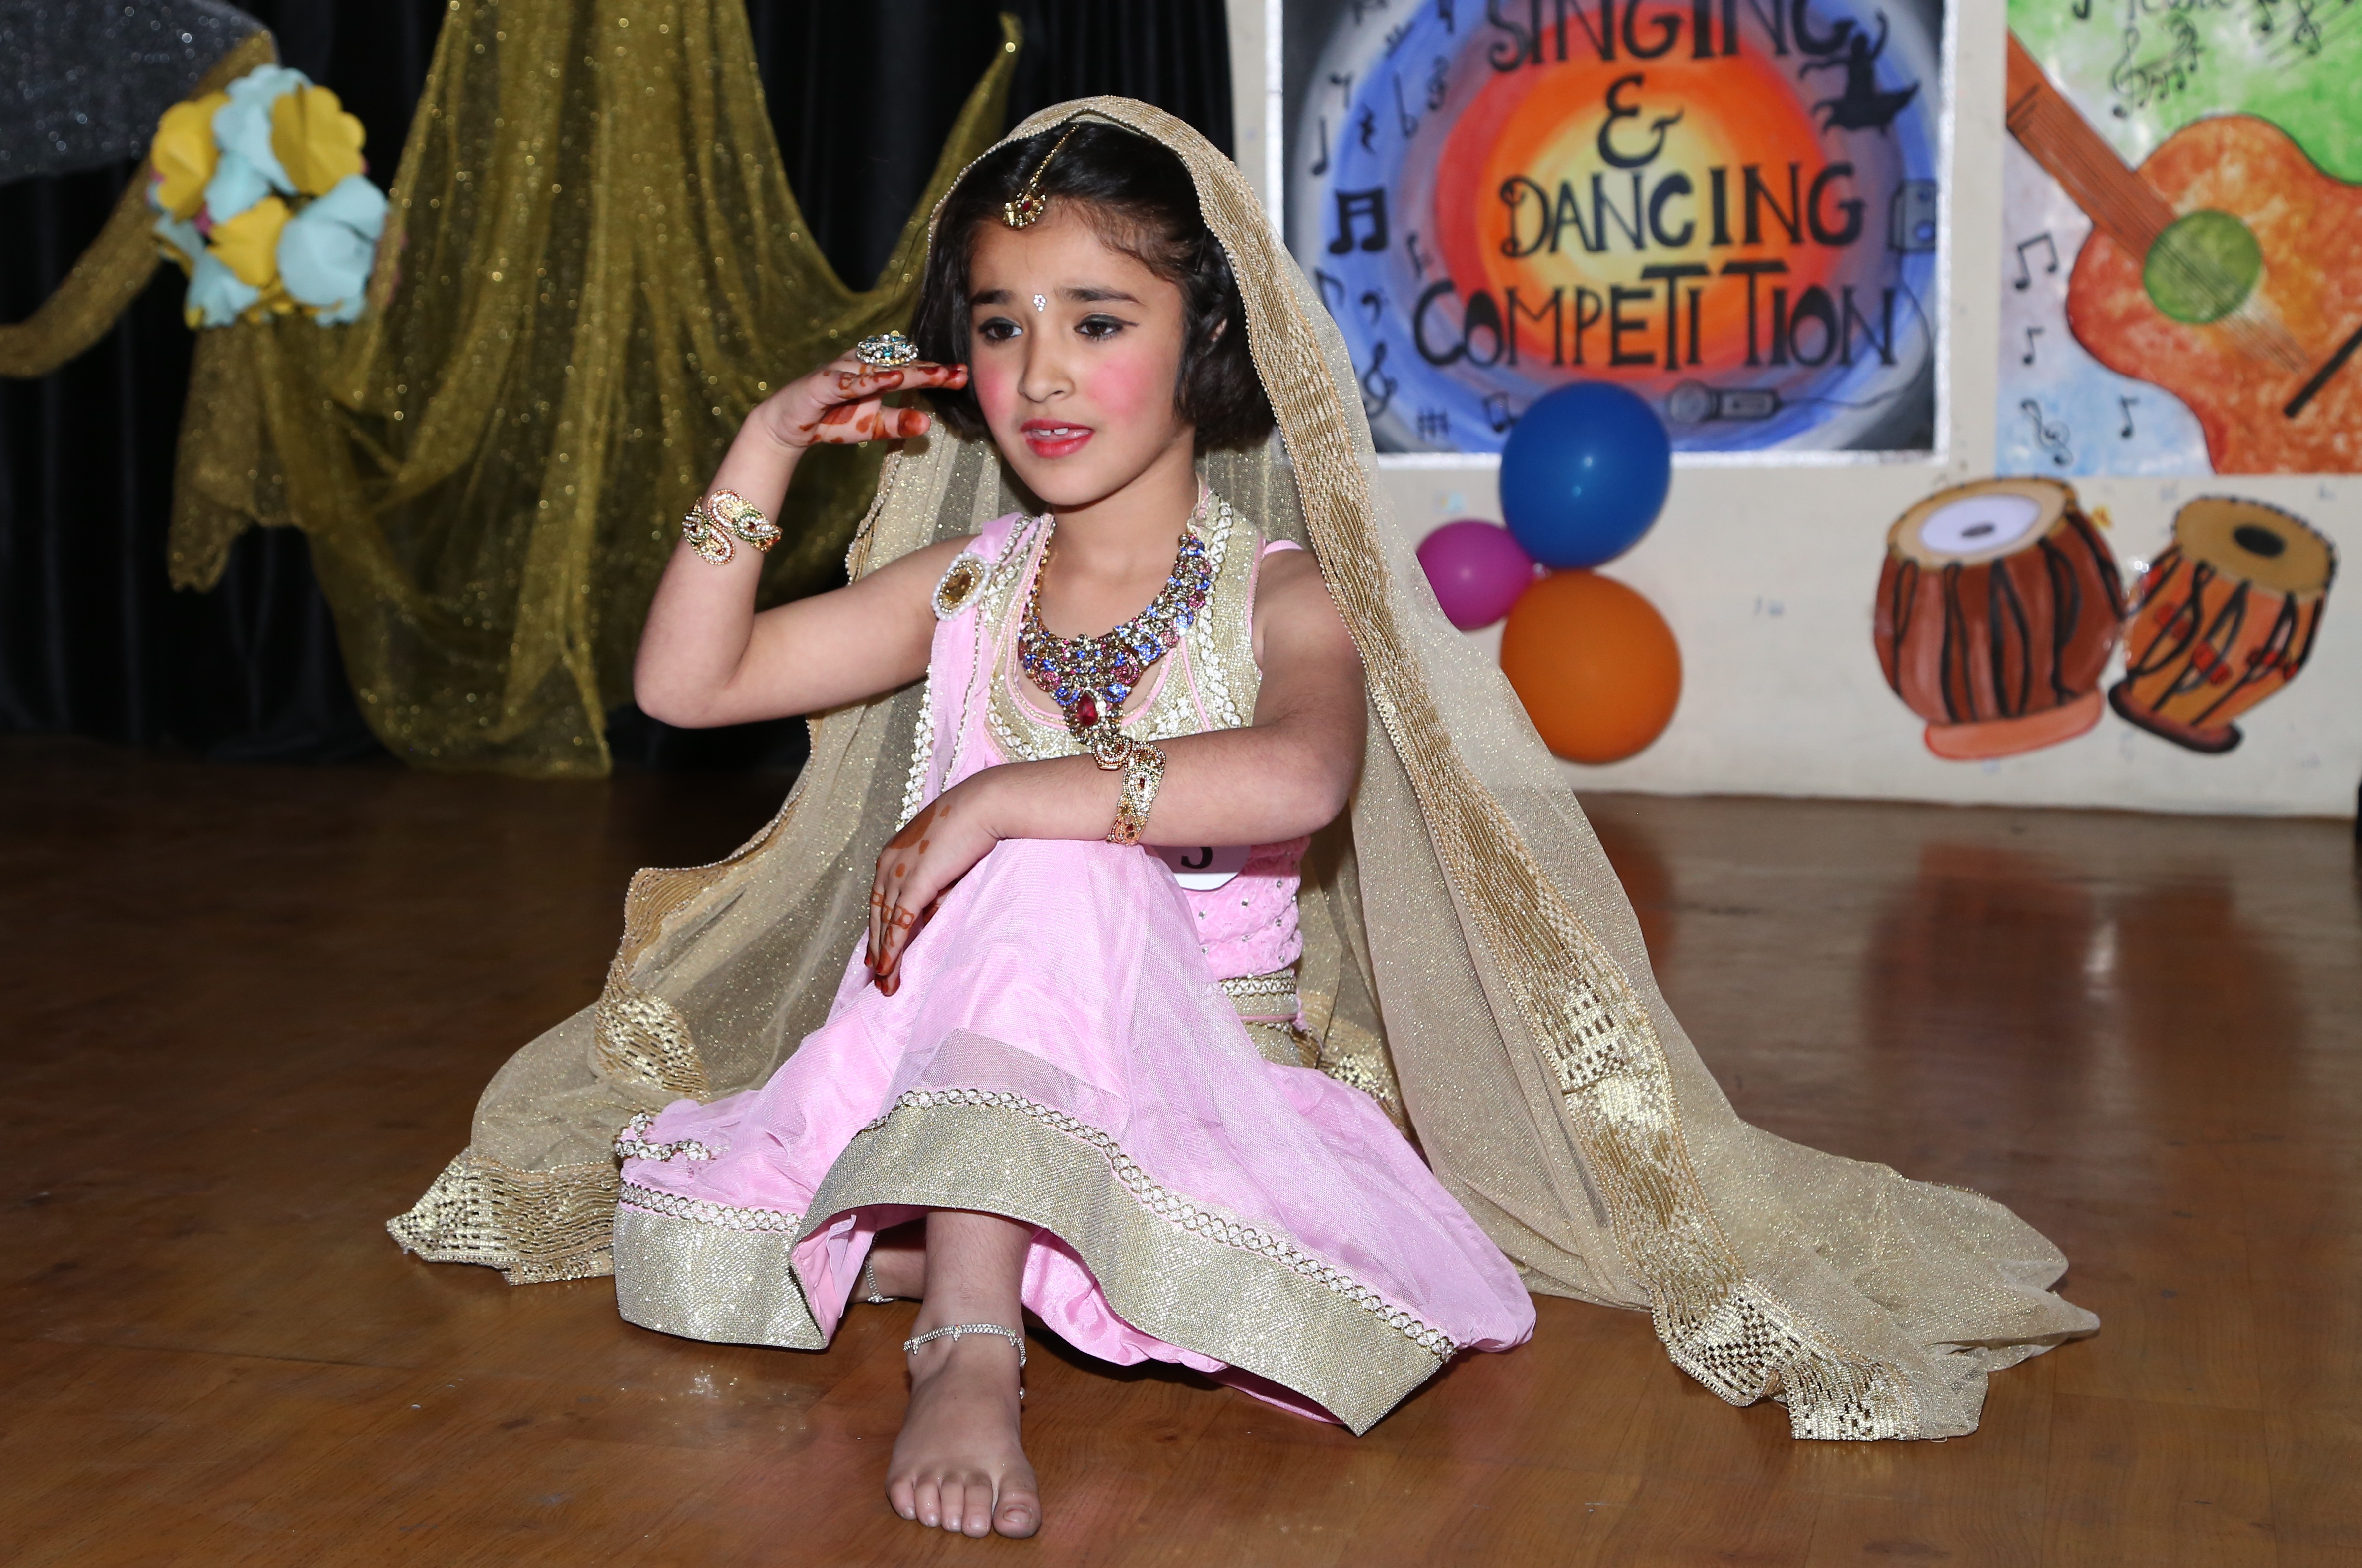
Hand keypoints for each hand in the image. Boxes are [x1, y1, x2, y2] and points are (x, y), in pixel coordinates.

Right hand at [749, 352, 969, 451]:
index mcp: (875, 373)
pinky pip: (846, 381)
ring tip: (931, 376)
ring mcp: (840, 371)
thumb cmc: (834, 420)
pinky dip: (867, 381)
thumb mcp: (872, 426)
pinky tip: (888, 380)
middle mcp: (860, 366)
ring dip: (904, 372)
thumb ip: (898, 423)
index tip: (963, 375)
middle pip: (899, 365)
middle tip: (957, 373)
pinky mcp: (821, 382)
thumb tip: (928, 424)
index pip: (911, 370)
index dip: (936, 372)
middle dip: (929, 369)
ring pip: (875, 369)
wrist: (789, 426)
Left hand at [866, 777, 1000, 994]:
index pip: (879, 901)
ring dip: (884, 956)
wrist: (983, 804)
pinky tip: (889, 967)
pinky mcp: (916, 881)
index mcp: (892, 855)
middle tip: (878, 977)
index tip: (876, 952)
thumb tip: (931, 914)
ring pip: (886, 923)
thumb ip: (933, 888)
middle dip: (877, 949)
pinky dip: (893, 946)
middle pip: (877, 916)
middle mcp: (888, 864)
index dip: (877, 929)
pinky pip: (900, 921)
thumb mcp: (944, 859)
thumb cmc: (970, 825)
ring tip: (886, 983)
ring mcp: (899, 872)